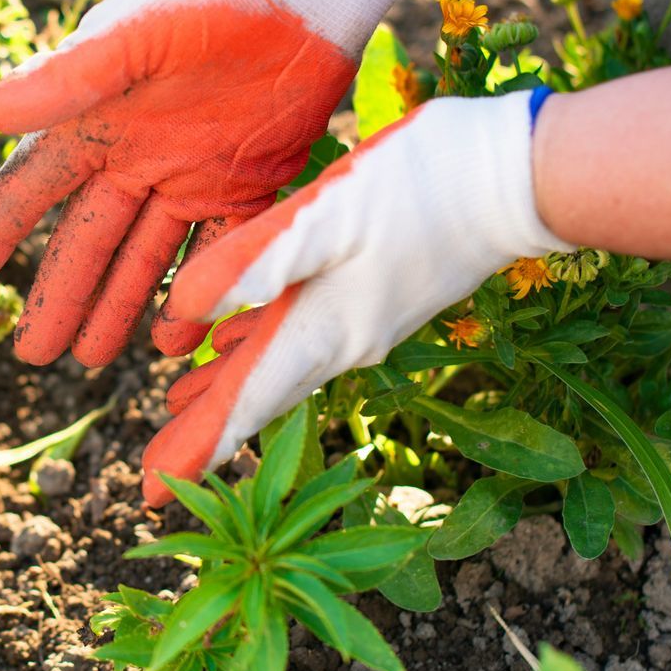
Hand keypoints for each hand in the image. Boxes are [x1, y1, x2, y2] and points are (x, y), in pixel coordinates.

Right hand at [0, 0, 427, 367]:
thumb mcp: (133, 34)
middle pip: (86, 241)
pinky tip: (179, 339)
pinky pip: (218, 252)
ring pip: (145, 258)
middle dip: (59, 297)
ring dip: (118, 307)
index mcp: (94, 119)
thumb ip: (65, 80)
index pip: (29, 188)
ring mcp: (191, 173)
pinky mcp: (249, 181)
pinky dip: (200, 296)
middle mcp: (134, 154)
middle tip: (33, 357)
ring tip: (93, 361)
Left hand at [141, 92, 570, 502]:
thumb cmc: (424, 187)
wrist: (521, 176)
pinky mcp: (377, 294)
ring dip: (227, 391)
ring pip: (277, 367)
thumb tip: (184, 310)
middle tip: (149, 478)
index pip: (247, 405)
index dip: (194, 448)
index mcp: (324, 331)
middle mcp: (342, 341)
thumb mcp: (329, 214)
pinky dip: (258, 346)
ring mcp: (363, 322)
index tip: (149, 494)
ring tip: (175, 407)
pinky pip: (301, 336)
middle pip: (258, 398)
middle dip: (202, 434)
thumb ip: (258, 262)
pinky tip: (235, 338)